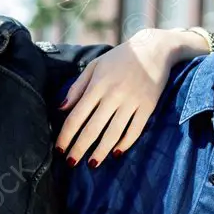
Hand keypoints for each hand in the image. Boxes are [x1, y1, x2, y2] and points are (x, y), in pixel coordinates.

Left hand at [55, 29, 184, 165]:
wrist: (154, 49)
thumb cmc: (119, 58)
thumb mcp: (94, 66)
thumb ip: (77, 88)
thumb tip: (61, 109)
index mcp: (97, 85)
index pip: (76, 116)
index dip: (66, 135)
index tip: (59, 148)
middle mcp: (114, 95)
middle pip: (93, 129)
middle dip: (79, 148)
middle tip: (70, 163)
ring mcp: (132, 102)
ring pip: (113, 134)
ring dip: (101, 151)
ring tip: (91, 164)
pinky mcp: (148, 107)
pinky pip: (135, 130)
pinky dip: (125, 144)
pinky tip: (115, 153)